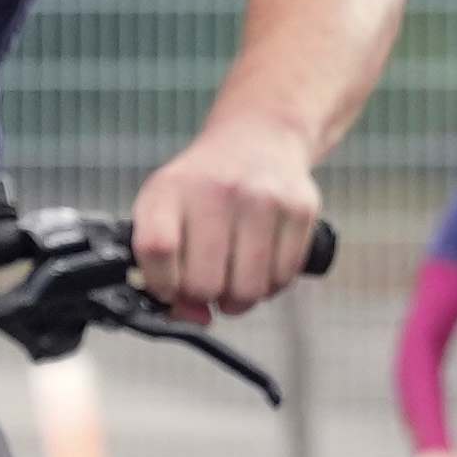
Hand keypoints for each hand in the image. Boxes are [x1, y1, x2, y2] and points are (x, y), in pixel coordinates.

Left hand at [132, 110, 320, 320]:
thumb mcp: (167, 209)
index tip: (170, 286)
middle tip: (210, 284)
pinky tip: (261, 267)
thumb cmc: (204, 186)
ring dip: (239, 299)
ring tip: (235, 280)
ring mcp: (262, 198)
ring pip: (247, 290)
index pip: (157, 251)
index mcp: (171, 189)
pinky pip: (282, 279)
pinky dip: (270, 286)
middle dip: (205, 297)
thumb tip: (195, 317)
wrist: (258, 138)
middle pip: (204, 283)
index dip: (163, 284)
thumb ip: (163, 266)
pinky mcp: (299, 209)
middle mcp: (217, 189)